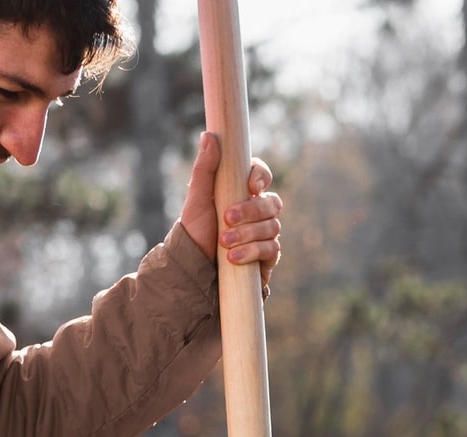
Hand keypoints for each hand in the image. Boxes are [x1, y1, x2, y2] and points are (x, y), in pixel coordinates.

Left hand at [179, 132, 282, 293]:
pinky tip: (233, 258)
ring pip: (273, 226)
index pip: (262, 176)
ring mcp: (264, 235)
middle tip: (227, 219)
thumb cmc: (195, 232)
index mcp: (241, 193)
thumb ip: (204, 169)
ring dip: (247, 233)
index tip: (250, 186)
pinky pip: (272, 249)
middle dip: (250, 211)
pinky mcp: (267, 258)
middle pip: (272, 202)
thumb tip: (209, 135)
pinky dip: (253, 251)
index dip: (261, 176)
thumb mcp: (196, 200)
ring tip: (224, 243)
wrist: (193, 270)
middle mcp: (256, 212)